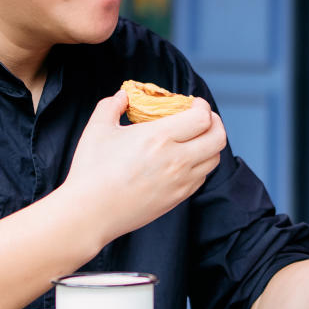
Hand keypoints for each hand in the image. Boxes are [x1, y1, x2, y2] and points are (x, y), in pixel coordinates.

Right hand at [59, 90, 226, 243]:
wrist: (90, 213)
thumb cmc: (91, 170)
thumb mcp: (97, 129)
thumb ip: (112, 105)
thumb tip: (123, 96)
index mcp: (159, 138)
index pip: (202, 118)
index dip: (203, 107)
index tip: (194, 103)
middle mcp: (176, 160)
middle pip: (218, 138)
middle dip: (215, 123)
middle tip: (203, 118)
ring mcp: (180, 182)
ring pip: (214, 159)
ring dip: (208, 144)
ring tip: (194, 138)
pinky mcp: (177, 198)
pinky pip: (201, 177)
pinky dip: (200, 164)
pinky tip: (184, 160)